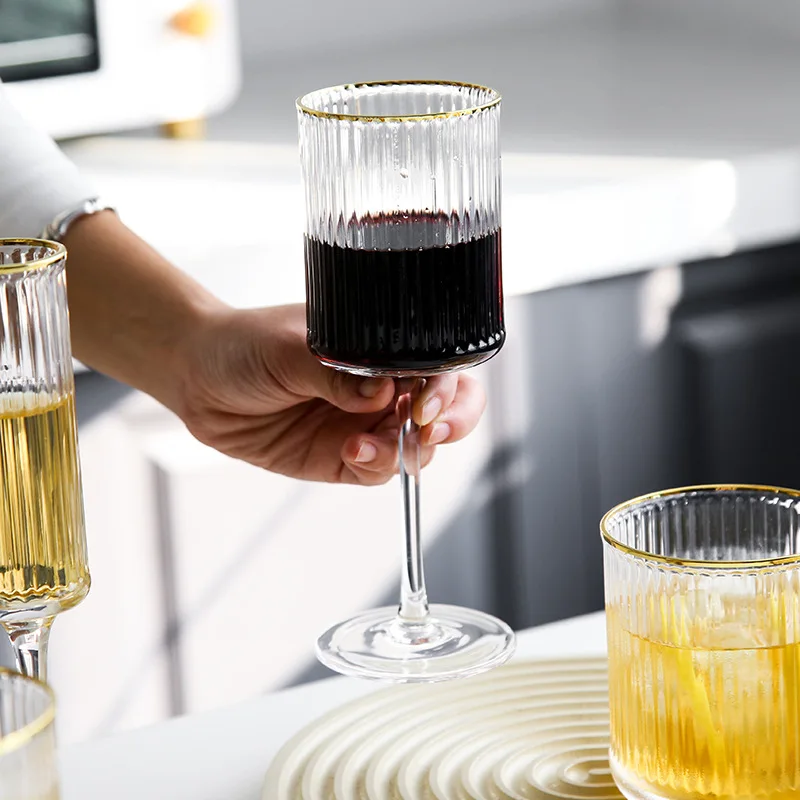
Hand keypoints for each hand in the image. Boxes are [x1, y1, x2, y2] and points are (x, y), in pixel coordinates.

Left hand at [173, 303, 485, 483]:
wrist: (198, 377)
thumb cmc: (245, 344)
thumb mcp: (290, 348)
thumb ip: (337, 372)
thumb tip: (384, 391)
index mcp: (380, 348)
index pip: (438, 364)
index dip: (446, 386)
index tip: (426, 402)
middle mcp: (382, 385)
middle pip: (444, 408)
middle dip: (449, 422)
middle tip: (426, 430)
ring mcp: (365, 422)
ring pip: (415, 445)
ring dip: (403, 450)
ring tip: (363, 445)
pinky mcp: (342, 457)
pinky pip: (376, 470)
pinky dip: (375, 466)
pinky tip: (351, 452)